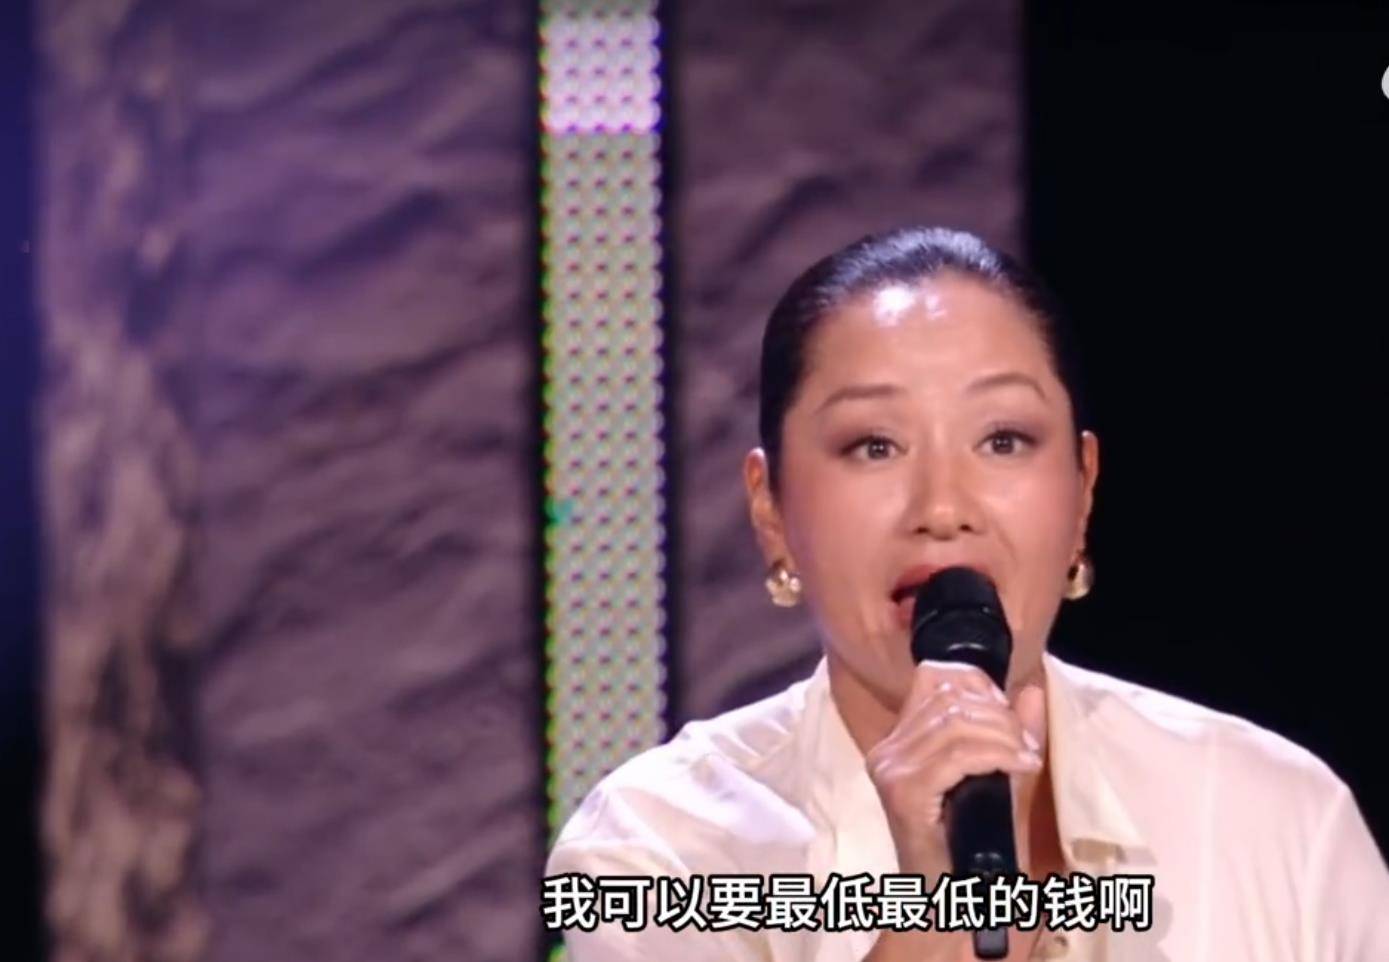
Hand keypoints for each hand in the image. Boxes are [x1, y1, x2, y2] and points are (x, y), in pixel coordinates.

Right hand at [864, 660, 1047, 882]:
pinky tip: (1021, 766)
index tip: (1008, 713)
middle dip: (1000, 716)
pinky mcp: (903, 793)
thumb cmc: (974, 846)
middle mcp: (887, 750)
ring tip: (1026, 758)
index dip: (977, 683)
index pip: (933, 679)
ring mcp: (890, 771)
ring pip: (956, 725)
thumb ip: (1014, 736)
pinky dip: (997, 756)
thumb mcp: (1000, 780)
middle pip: (950, 699)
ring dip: (1005, 737)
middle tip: (1027, 746)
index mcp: (901, 741)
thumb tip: (1031, 691)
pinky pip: (956, 756)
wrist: (952, 902)